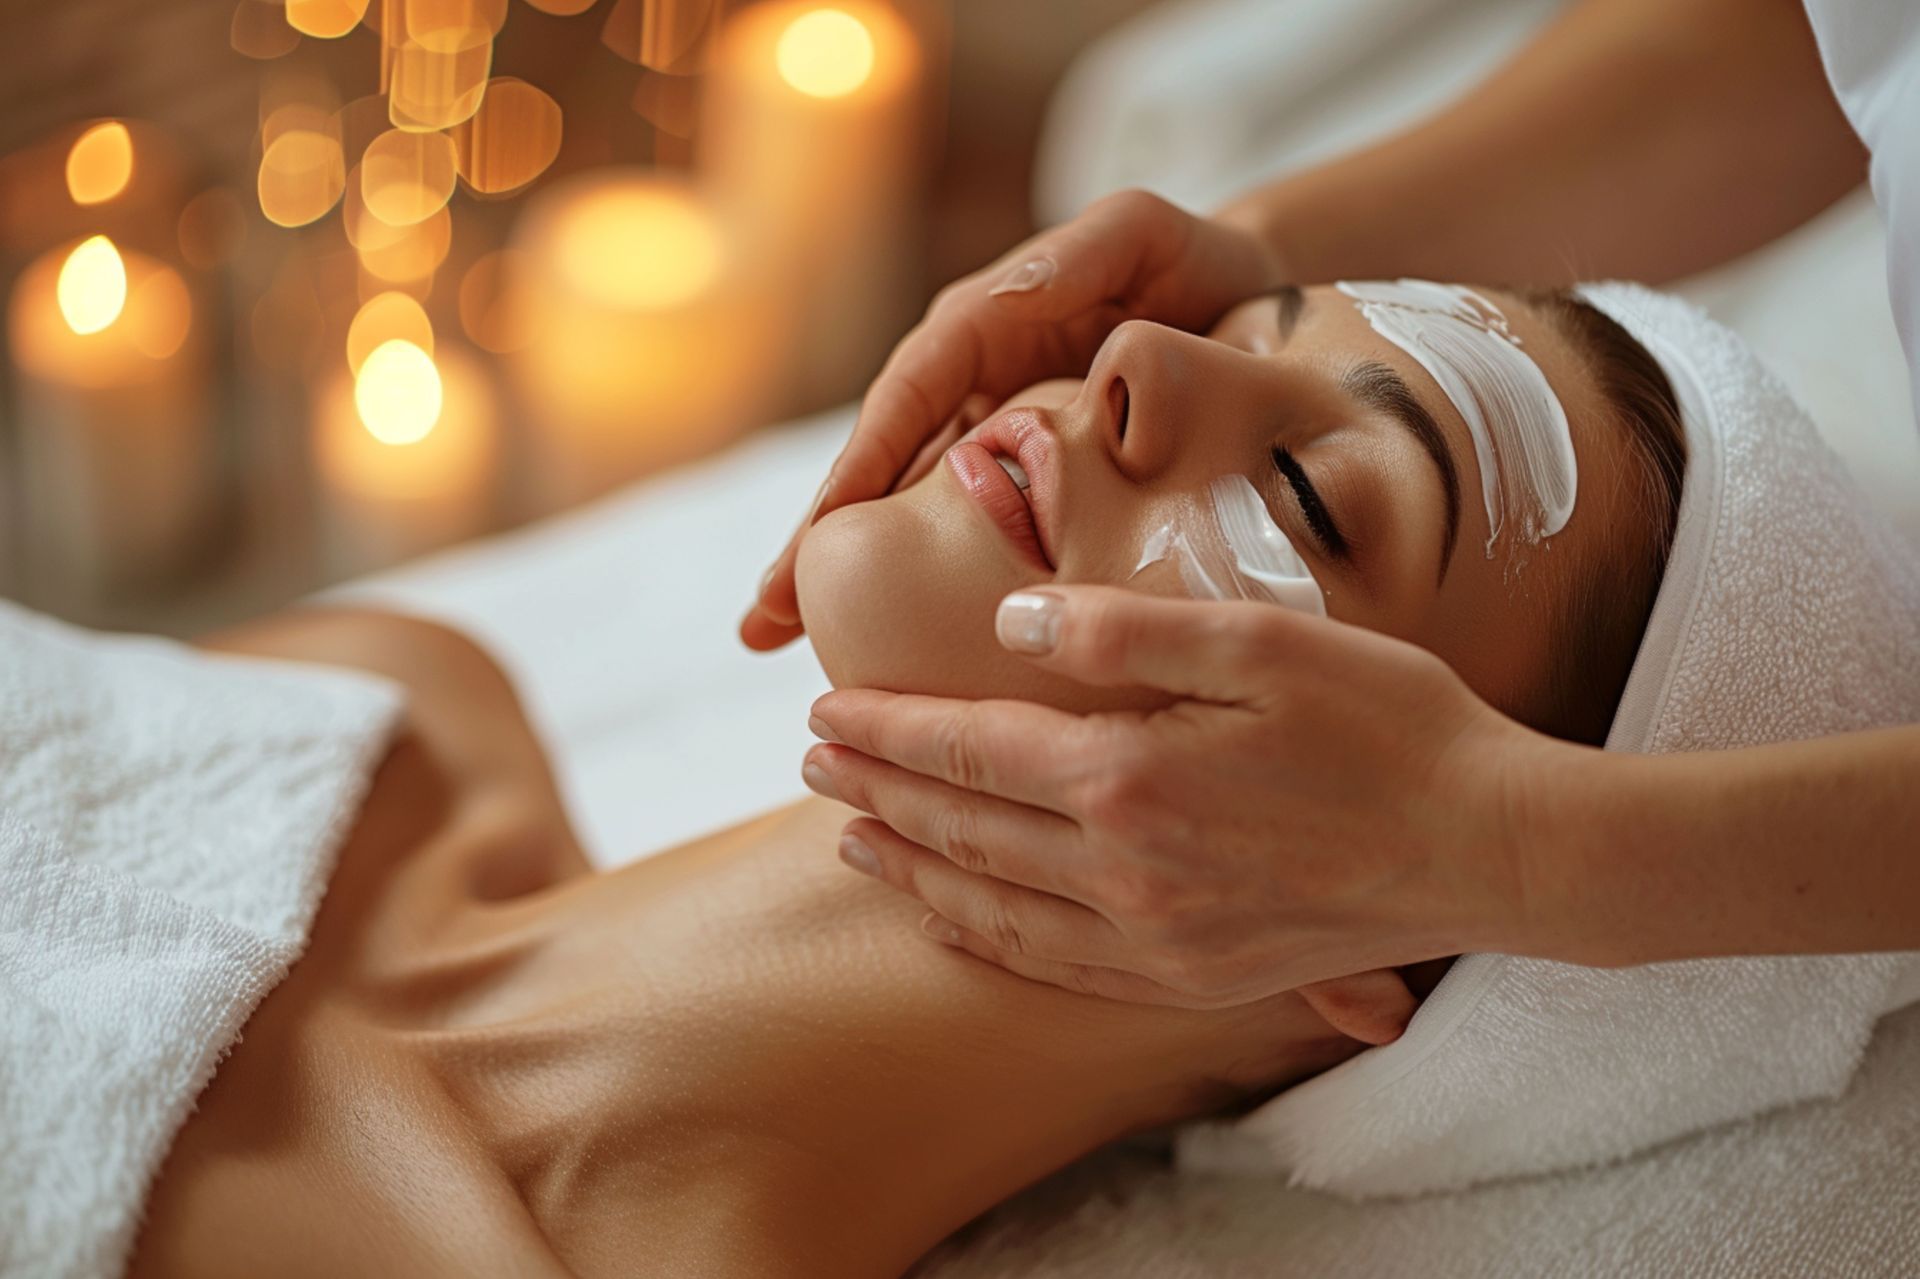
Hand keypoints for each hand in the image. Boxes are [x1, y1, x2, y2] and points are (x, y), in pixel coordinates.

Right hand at [740, 191, 1286, 650]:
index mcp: (978, 325)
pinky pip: (969, 531)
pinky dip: (927, 581)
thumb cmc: (1192, 256)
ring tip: (787, 644)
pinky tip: (900, 644)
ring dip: (848, 576)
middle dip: (815, 547)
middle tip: (761, 624)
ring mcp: (991, 434)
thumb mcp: (1140, 233)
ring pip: (910, 514)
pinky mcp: (1028, 476)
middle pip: (878, 472)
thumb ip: (1079, 254)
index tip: (813, 545)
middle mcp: (967, 383)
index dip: (853, 476)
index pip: (901, 405)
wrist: (1249, 294)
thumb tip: (1005, 292)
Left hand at [802, 586, 1576, 1008]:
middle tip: (809, 761)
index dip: (887, 728)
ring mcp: (1154, 938)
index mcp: (1130, 778)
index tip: (823, 707)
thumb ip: (1125, 631)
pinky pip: (1051, 966)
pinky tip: (954, 921)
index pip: (968, 750)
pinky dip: (982, 939)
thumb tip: (1010, 624)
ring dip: (910, 870)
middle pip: (961, 829)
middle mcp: (1123, 873)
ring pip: (990, 908)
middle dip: (874, 792)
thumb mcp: (1262, 641)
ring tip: (848, 840)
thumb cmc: (1389, 725)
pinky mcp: (1190, 977)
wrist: (1491, 848)